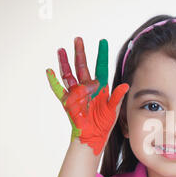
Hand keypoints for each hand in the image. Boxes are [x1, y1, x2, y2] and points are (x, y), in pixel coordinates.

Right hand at [46, 38, 129, 155]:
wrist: (94, 137)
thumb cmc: (104, 124)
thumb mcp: (113, 110)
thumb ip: (118, 97)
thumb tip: (125, 85)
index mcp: (101, 88)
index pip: (101, 67)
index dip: (102, 54)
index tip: (103, 41)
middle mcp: (88, 88)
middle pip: (83, 67)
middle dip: (80, 53)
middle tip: (78, 39)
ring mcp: (77, 94)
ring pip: (70, 74)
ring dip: (65, 62)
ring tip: (62, 50)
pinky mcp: (68, 102)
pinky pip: (59, 90)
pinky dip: (54, 81)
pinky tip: (50, 71)